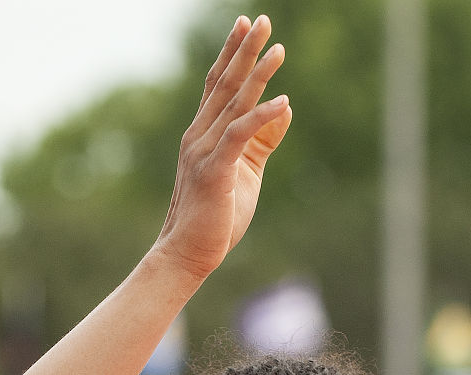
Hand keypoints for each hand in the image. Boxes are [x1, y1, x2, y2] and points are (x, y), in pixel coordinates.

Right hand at [155, 15, 292, 281]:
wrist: (187, 254)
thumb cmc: (215, 219)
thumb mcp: (245, 173)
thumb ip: (261, 141)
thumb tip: (283, 109)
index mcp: (203, 135)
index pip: (218, 85)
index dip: (232, 54)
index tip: (246, 26)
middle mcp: (199, 135)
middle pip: (224, 83)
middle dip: (244, 50)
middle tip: (261, 19)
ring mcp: (204, 151)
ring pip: (233, 103)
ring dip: (257, 74)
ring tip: (277, 48)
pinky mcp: (214, 171)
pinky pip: (239, 135)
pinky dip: (261, 117)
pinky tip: (282, 102)